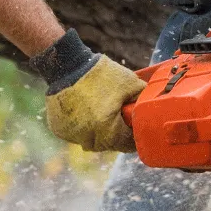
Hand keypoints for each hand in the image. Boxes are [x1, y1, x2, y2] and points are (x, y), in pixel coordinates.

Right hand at [29, 30, 144, 152]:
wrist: (68, 66)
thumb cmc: (100, 74)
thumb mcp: (130, 82)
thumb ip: (142, 97)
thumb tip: (150, 107)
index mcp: (107, 128)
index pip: (126, 144)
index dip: (134, 138)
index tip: (135, 132)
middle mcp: (88, 136)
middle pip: (108, 145)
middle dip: (116, 137)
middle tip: (120, 123)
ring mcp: (72, 134)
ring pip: (90, 142)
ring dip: (98, 134)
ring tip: (102, 116)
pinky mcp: (59, 129)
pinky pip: (75, 135)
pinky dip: (81, 128)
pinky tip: (85, 113)